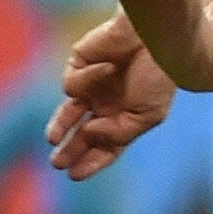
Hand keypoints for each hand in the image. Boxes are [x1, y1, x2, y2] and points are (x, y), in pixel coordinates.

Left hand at [48, 11, 174, 178]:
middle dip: (71, 149)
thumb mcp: (148, 114)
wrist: (156, 38)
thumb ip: (119, 133)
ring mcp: (93, 84)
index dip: (92, 161)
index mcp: (128, 116)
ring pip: (68, 111)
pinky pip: (73, 83)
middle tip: (58, 164)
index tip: (74, 175)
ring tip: (54, 139)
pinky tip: (108, 68)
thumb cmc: (159, 77)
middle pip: (84, 133)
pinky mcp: (79, 64)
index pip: (107, 146)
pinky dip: (88, 79)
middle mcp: (109, 103)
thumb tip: (89, 133)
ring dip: (60, 126)